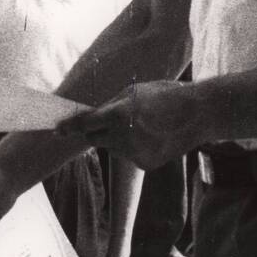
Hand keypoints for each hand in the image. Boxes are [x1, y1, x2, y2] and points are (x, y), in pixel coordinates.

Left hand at [56, 81, 201, 168]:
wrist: (199, 113)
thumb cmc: (165, 95)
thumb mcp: (134, 92)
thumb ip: (110, 106)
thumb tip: (90, 118)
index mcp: (120, 114)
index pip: (86, 124)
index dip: (69, 128)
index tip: (56, 131)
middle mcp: (124, 137)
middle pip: (95, 139)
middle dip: (97, 132)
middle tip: (114, 121)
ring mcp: (135, 153)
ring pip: (114, 148)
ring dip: (119, 139)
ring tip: (145, 125)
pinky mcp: (145, 164)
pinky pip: (130, 156)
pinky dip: (135, 148)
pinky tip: (154, 137)